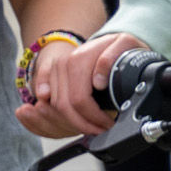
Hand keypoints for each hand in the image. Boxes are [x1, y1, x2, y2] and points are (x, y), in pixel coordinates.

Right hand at [18, 29, 147, 137]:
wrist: (107, 40)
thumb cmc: (119, 46)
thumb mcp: (125, 44)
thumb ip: (111, 59)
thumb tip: (97, 82)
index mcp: (78, 60)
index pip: (79, 99)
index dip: (94, 117)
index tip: (108, 124)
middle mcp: (62, 65)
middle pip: (64, 107)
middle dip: (84, 125)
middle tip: (101, 130)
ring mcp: (54, 71)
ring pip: (54, 108)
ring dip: (72, 123)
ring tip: (92, 128)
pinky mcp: (50, 77)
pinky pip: (45, 101)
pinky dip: (53, 115)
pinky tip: (69, 122)